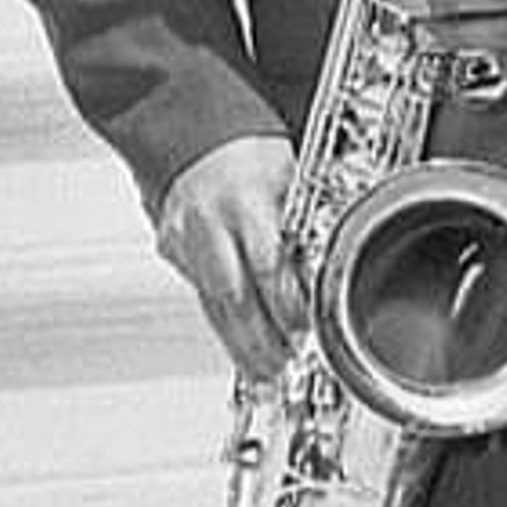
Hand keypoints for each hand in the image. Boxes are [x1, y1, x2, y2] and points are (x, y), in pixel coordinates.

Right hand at [154, 134, 303, 379]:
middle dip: (259, 339)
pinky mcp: (172, 249)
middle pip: (234, 295)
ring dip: (240, 343)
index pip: (268, 262)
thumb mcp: (292, 172)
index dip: (287, 301)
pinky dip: (223, 323)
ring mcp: (184, 238)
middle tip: (282, 367)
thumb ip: (305, 216)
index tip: (305, 327)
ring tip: (263, 373)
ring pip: (212, 303)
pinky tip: (240, 345)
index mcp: (244, 199)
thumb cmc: (250, 149)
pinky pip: (200, 293)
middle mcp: (209, 223)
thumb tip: (335, 256)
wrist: (192, 132)